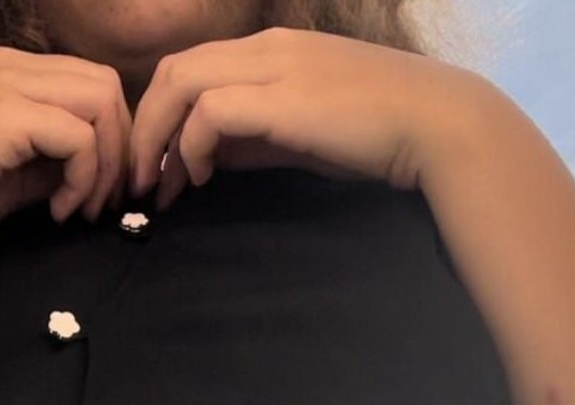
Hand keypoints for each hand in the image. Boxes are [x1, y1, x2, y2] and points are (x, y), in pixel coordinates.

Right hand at [0, 45, 133, 258]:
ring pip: (101, 105)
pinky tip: (59, 211)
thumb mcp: (17, 174)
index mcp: (11, 71)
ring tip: (84, 209)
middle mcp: (11, 65)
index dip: (112, 136)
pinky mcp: (8, 115)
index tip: (102, 189)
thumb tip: (99, 170)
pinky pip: (80, 138)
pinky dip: (83, 180)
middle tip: (106, 201)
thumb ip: (57, 161)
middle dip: (120, 148)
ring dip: (106, 165)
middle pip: (106, 86)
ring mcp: (8, 83)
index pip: (91, 83)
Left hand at [128, 27, 477, 210]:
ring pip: (181, 83)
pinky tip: (199, 179)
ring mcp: (273, 67)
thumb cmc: (375, 135)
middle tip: (140, 181)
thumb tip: (210, 159)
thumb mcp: (301, 134)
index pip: (191, 67)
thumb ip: (254, 139)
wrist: (434, 124)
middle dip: (145, 127)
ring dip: (158, 138)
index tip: (156, 168)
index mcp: (271, 50)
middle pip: (173, 69)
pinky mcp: (281, 98)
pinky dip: (191, 146)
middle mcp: (266, 47)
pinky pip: (209, 112)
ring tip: (159, 187)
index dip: (161, 116)